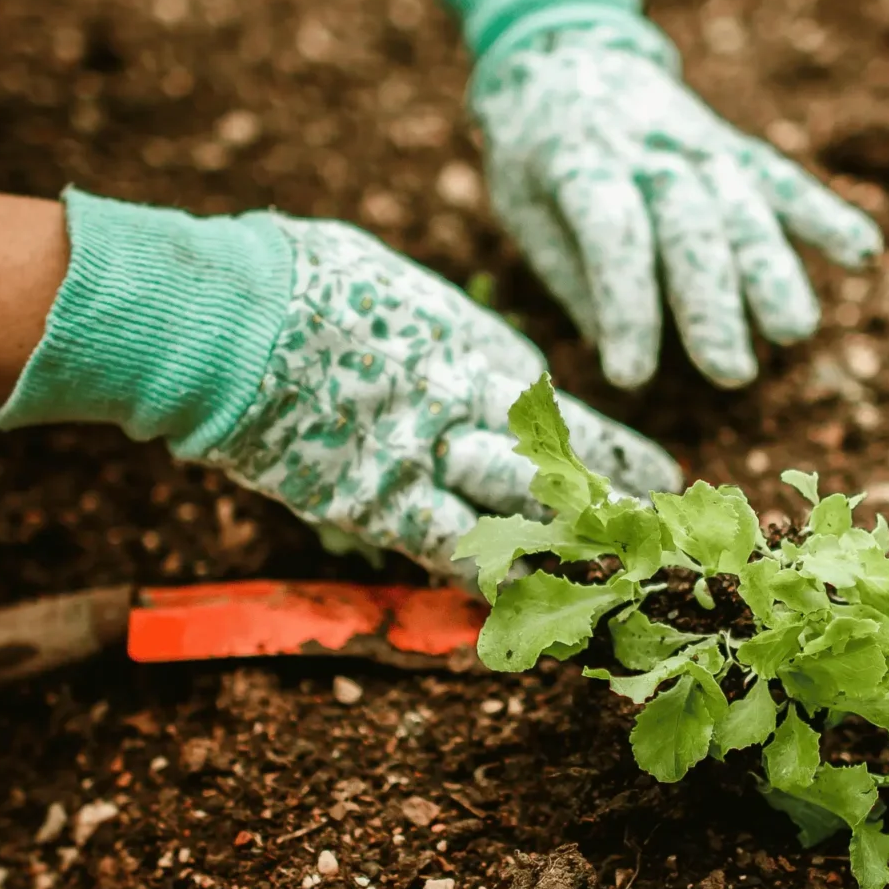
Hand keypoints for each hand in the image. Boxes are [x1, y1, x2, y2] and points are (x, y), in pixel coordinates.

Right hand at [0, 188, 679, 575]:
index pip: (555, 410)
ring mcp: (430, 457)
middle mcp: (471, 403)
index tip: (651, 473)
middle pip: (561, 466)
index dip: (605, 448)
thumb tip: (420, 330)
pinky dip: (484, 582)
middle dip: (613, 505)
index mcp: (474, 343)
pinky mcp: (379, 502)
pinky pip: (450, 552)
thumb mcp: (380, 282)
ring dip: (567, 552)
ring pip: (524, 516)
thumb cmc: (291, 276)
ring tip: (614, 583)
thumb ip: (417, 324)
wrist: (230, 314)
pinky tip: (518, 611)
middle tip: (658, 538)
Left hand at [472, 24, 880, 389]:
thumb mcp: (521, 206)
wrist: (565, 55)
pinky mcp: (733, 148)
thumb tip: (618, 346)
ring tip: (793, 331)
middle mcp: (648, 150)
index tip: (630, 376)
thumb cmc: (535, 155)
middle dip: (713, 301)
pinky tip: (863, 252)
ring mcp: (698, 145)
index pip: (612, 235)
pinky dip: (824, 213)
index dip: (625, 306)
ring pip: (743, 207)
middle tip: (729, 373)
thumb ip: (571, 272)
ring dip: (772, 270)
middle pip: (690, 226)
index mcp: (579, 163)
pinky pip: (782, 181)